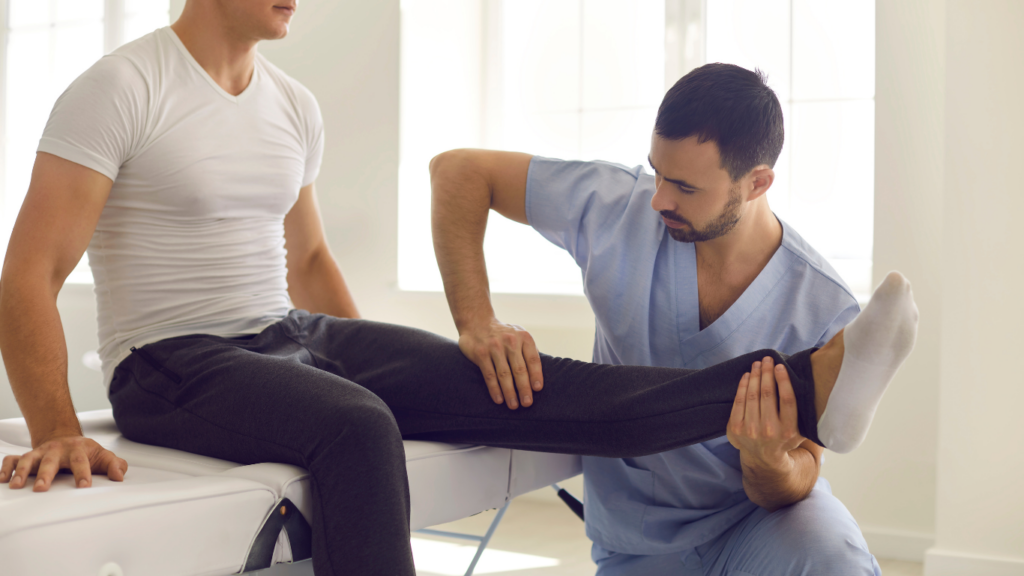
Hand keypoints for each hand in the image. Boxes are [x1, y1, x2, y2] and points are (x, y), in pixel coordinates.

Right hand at [1, 435, 127, 491]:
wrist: (67, 438)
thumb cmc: (86, 452)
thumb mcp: (102, 456)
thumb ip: (114, 465)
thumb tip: (120, 476)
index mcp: (77, 449)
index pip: (80, 461)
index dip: (83, 474)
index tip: (84, 486)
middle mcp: (57, 450)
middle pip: (51, 461)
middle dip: (45, 475)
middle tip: (41, 489)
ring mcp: (41, 453)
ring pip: (28, 459)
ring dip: (22, 472)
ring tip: (16, 486)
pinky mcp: (28, 456)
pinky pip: (12, 460)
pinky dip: (6, 468)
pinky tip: (3, 479)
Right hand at [458, 318, 543, 408]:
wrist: (477, 321)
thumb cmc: (503, 334)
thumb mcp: (519, 334)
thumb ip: (529, 350)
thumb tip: (538, 374)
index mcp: (524, 337)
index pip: (532, 360)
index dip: (536, 375)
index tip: (537, 389)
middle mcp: (510, 341)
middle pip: (519, 370)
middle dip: (524, 388)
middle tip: (527, 403)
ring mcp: (494, 347)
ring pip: (504, 375)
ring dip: (510, 392)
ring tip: (514, 405)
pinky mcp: (481, 354)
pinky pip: (489, 375)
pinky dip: (495, 389)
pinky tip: (499, 400)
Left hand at [726, 357, 805, 470]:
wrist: (764, 457)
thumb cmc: (785, 437)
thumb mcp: (801, 430)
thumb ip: (805, 413)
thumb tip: (815, 386)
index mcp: (789, 430)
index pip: (787, 400)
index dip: (783, 380)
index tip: (780, 366)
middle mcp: (769, 431)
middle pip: (767, 394)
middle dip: (766, 373)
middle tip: (767, 359)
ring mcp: (751, 430)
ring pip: (752, 395)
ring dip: (755, 376)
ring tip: (757, 364)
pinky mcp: (736, 428)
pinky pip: (739, 401)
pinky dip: (743, 386)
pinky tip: (747, 376)